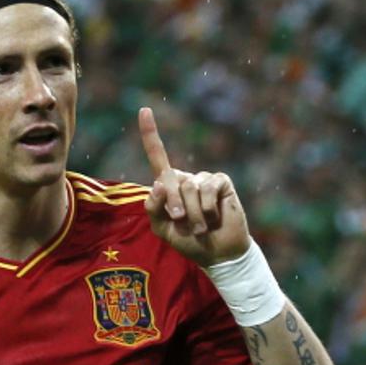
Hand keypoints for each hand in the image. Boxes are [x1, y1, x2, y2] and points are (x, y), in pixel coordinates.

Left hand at [138, 107, 250, 266]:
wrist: (216, 254)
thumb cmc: (189, 241)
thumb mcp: (162, 228)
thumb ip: (153, 207)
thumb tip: (160, 182)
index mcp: (169, 185)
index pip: (158, 156)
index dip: (150, 134)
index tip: (144, 110)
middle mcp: (186, 177)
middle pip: (170, 180)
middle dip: (174, 205)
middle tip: (182, 223)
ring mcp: (204, 178)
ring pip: (189, 188)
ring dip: (193, 214)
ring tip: (201, 226)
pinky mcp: (221, 182)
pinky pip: (208, 189)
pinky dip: (208, 209)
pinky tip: (214, 217)